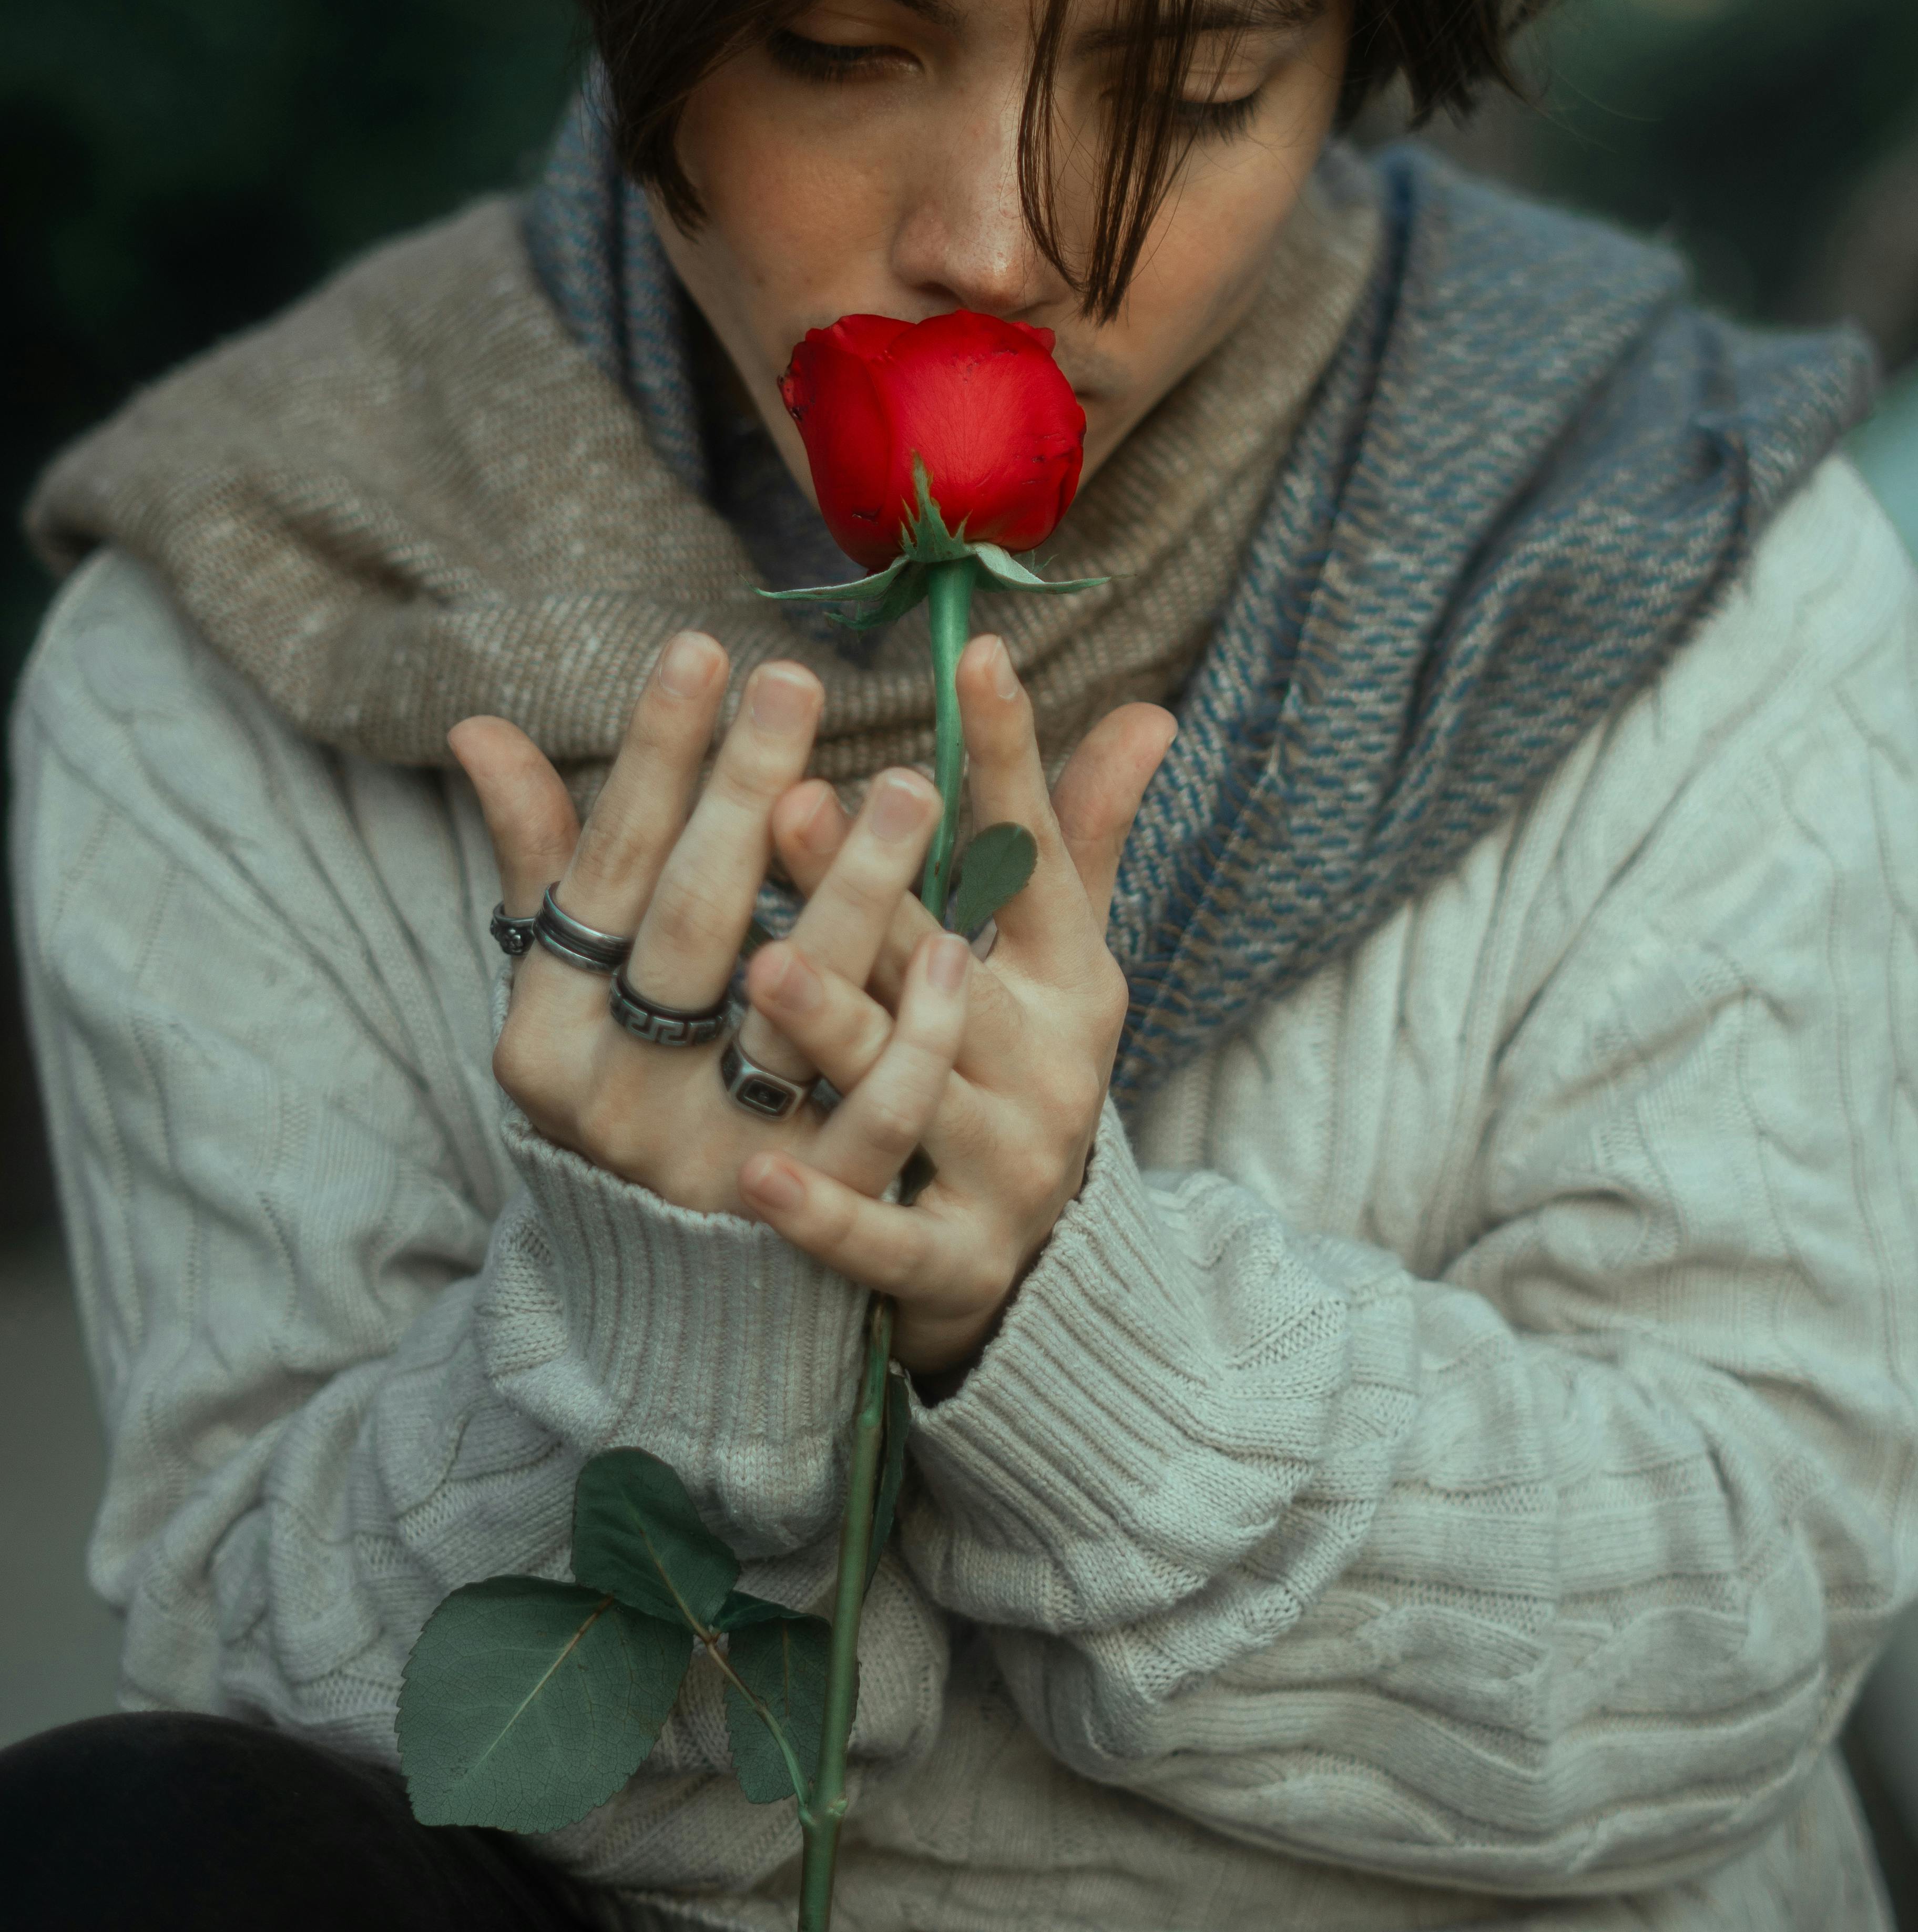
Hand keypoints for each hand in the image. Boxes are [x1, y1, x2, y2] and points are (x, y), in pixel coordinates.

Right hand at [449, 634, 968, 1222]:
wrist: (668, 1302)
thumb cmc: (626, 1088)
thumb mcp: (570, 994)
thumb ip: (548, 863)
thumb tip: (481, 729)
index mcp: (547, 1034)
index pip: (605, 871)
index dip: (651, 760)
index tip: (701, 652)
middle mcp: (616, 1100)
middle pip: (690, 927)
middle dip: (744, 796)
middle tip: (797, 679)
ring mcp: (712, 1162)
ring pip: (788, 1014)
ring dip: (852, 895)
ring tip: (908, 782)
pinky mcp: (811, 1213)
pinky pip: (869, 1118)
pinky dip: (908, 1036)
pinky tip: (952, 946)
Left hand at [731, 637, 1172, 1377]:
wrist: (1049, 1275)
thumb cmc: (1023, 1070)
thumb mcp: (1063, 959)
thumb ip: (1083, 838)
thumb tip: (1148, 711)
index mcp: (1067, 979)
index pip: (1040, 853)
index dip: (1010, 758)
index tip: (976, 656)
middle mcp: (1043, 1067)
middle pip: (949, 966)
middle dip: (873, 886)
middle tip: (790, 800)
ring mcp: (1004, 1169)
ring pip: (911, 1090)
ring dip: (838, 1029)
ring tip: (762, 968)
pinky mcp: (954, 1264)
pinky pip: (882, 1238)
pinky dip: (822, 1212)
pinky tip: (754, 1173)